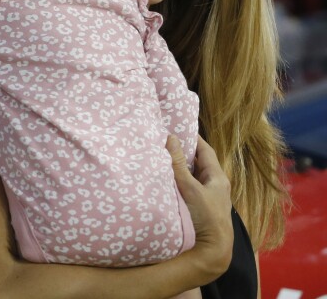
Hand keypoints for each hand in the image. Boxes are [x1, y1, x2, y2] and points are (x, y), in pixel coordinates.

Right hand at [168, 135, 232, 283]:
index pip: (205, 150)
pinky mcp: (198, 208)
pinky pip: (187, 189)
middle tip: (164, 141)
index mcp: (218, 177)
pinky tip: (165, 181)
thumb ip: (178, 164)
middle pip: (198, 163)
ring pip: (192, 177)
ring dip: (179, 168)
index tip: (177, 128)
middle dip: (183, 152)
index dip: (192, 138)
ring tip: (161, 158)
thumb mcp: (190, 187)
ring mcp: (207, 198)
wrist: (211, 250)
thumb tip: (170, 137)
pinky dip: (178, 182)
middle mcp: (214, 186)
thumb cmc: (205, 217)